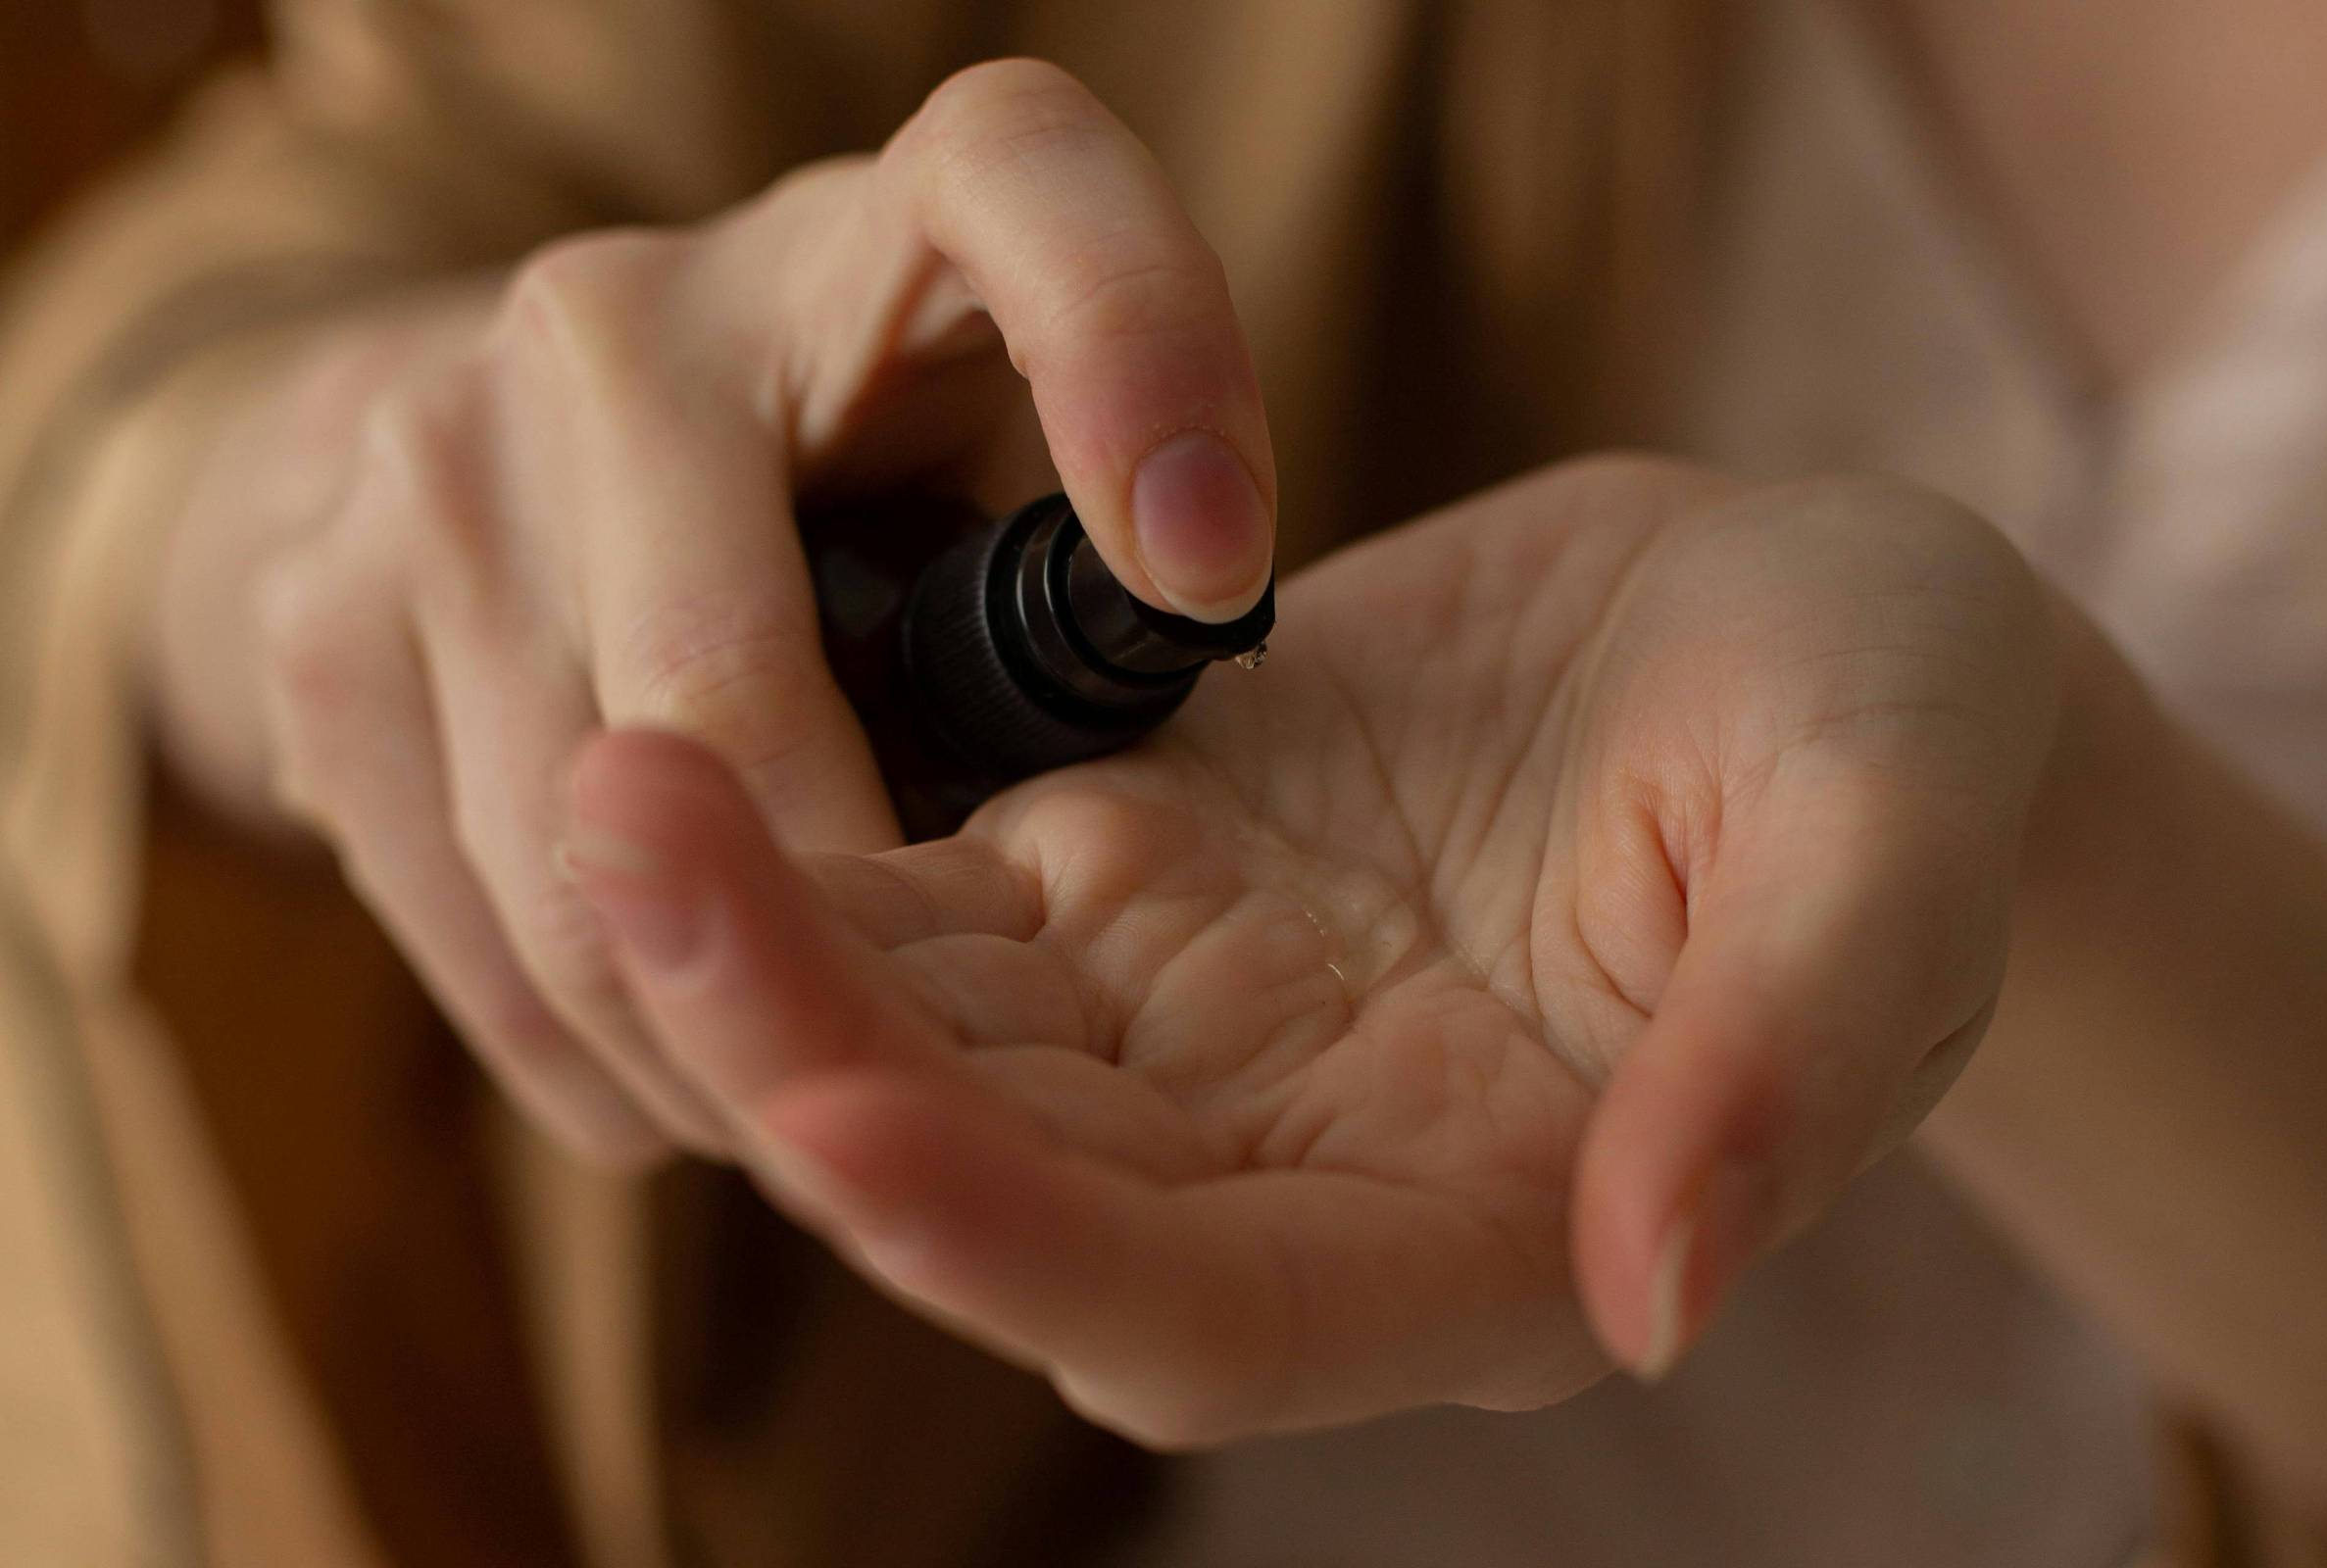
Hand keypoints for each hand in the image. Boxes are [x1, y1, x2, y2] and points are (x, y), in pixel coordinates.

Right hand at [220, 62, 1274, 1161]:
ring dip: (719, 1037)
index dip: (1142, 365)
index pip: (1034, 202)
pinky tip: (692, 1083)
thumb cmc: (857, 452)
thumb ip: (1097, 541)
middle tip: (962, 1089)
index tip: (1212, 567)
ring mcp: (435, 463)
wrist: (513, 427)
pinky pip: (459, 921)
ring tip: (831, 1119)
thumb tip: (1169, 663)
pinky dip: (594, 1052)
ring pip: (577, 858)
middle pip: (734, 706)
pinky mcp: (311, 619)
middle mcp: (622, 313)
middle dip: (862, 941)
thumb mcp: (1017, 439)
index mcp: (871, 218)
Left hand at [562, 457, 2061, 1444]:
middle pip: (1001, 1182)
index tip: (819, 1115)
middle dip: (799, 1050)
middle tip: (622, 843)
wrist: (1798, 625)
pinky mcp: (1142, 886)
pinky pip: (938, 905)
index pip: (1206, 1315)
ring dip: (758, 942)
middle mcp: (1305, 1177)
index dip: (1009, 1245)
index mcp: (1489, 1233)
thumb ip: (1794, 1064)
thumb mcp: (1894, 854)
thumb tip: (1662, 1292)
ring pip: (932, 1042)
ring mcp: (1204, 1034)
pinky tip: (691, 746)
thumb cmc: (1894, 735)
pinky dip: (812, 854)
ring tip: (610, 772)